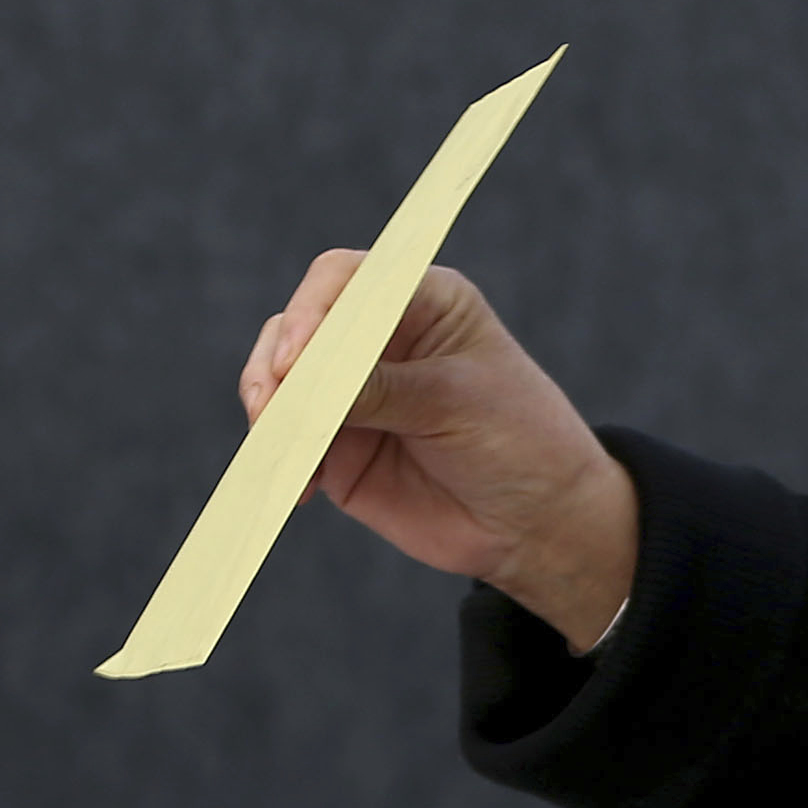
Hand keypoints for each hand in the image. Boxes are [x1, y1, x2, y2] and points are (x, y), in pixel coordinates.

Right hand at [240, 256, 637, 650]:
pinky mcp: (337, 447)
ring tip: (280, 447)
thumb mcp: (456, 402)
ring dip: (270, 410)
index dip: (312, 310)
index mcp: (421, 300)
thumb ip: (380, 389)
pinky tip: (299, 484)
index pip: (347, 281)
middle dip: (279, 364)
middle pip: (300, 326)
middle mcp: (379, 339)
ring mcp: (352, 393)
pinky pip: (288, 442)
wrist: (537, 525)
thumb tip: (303, 386)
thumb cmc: (519, 442)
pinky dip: (280, 457)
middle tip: (275, 409)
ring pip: (281, 381)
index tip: (299, 358)